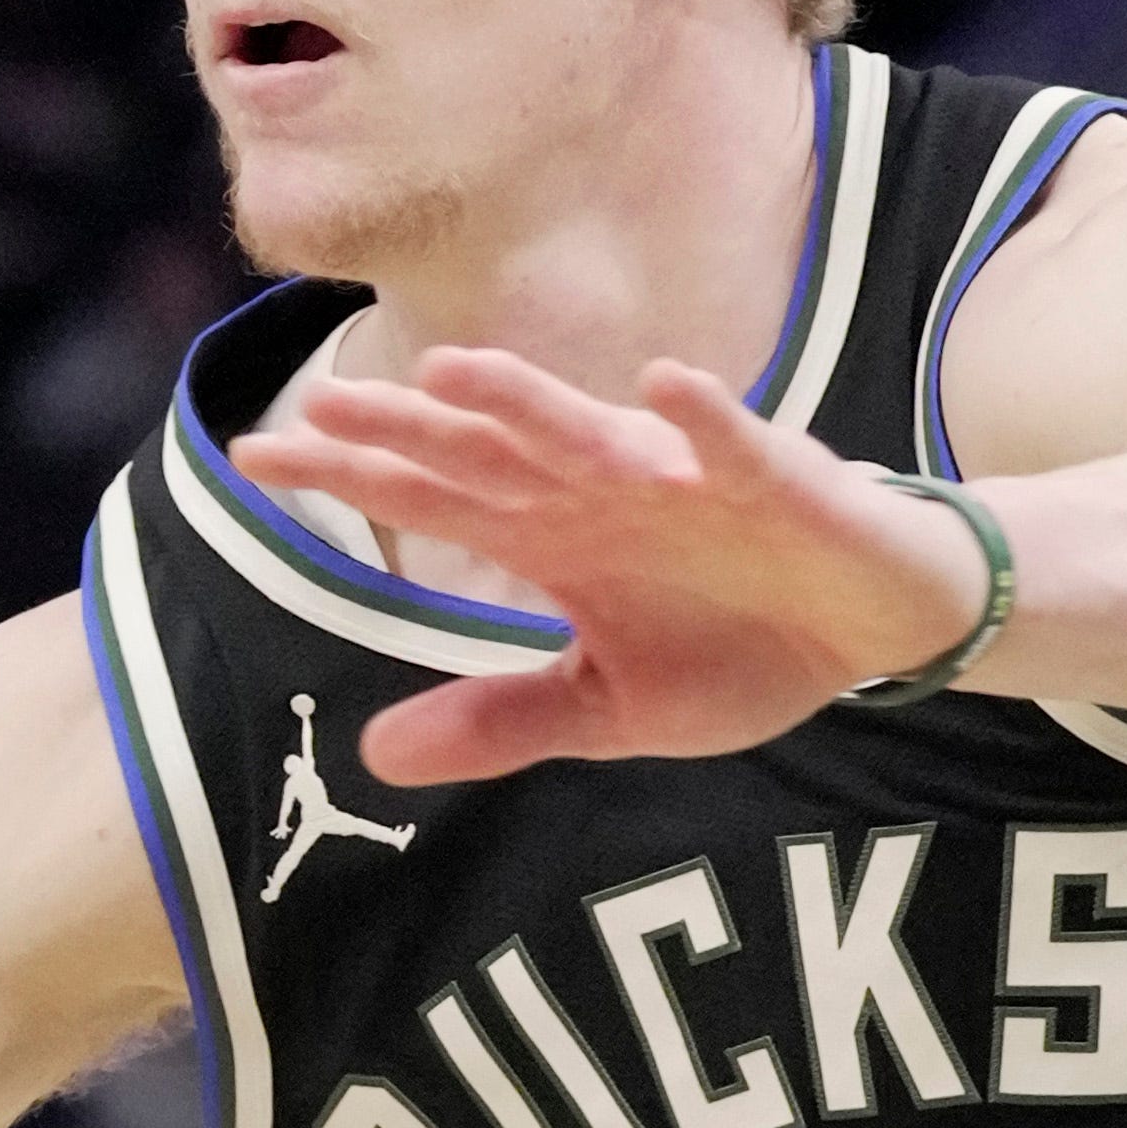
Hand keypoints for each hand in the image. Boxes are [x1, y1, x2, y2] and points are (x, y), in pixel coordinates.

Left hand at [224, 349, 990, 785]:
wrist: (872, 627)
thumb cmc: (740, 647)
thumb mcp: (605, 712)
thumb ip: (497, 722)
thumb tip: (373, 755)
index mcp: (554, 534)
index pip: (430, 495)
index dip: (349, 473)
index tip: (254, 457)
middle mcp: (602, 489)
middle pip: (486, 453)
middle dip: (408, 429)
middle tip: (317, 405)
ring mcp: (684, 478)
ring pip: (594, 435)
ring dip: (530, 405)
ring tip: (454, 372)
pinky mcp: (776, 481)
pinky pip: (737, 444)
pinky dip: (706, 419)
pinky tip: (665, 385)